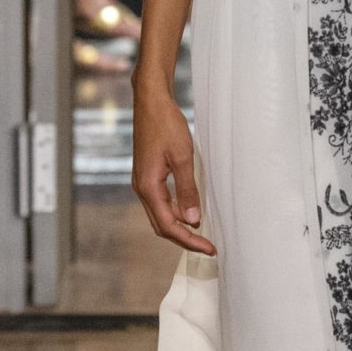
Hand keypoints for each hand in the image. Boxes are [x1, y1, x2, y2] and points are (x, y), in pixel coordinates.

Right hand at [132, 90, 215, 254]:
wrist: (151, 102)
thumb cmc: (166, 124)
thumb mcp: (183, 157)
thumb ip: (187, 190)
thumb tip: (193, 220)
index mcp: (148, 187)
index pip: (168, 226)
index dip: (189, 240)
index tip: (209, 248)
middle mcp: (142, 188)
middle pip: (161, 226)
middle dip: (184, 239)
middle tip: (208, 247)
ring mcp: (143, 182)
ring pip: (160, 215)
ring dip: (180, 227)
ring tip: (202, 234)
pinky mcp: (147, 175)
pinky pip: (160, 202)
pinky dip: (175, 213)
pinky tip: (190, 212)